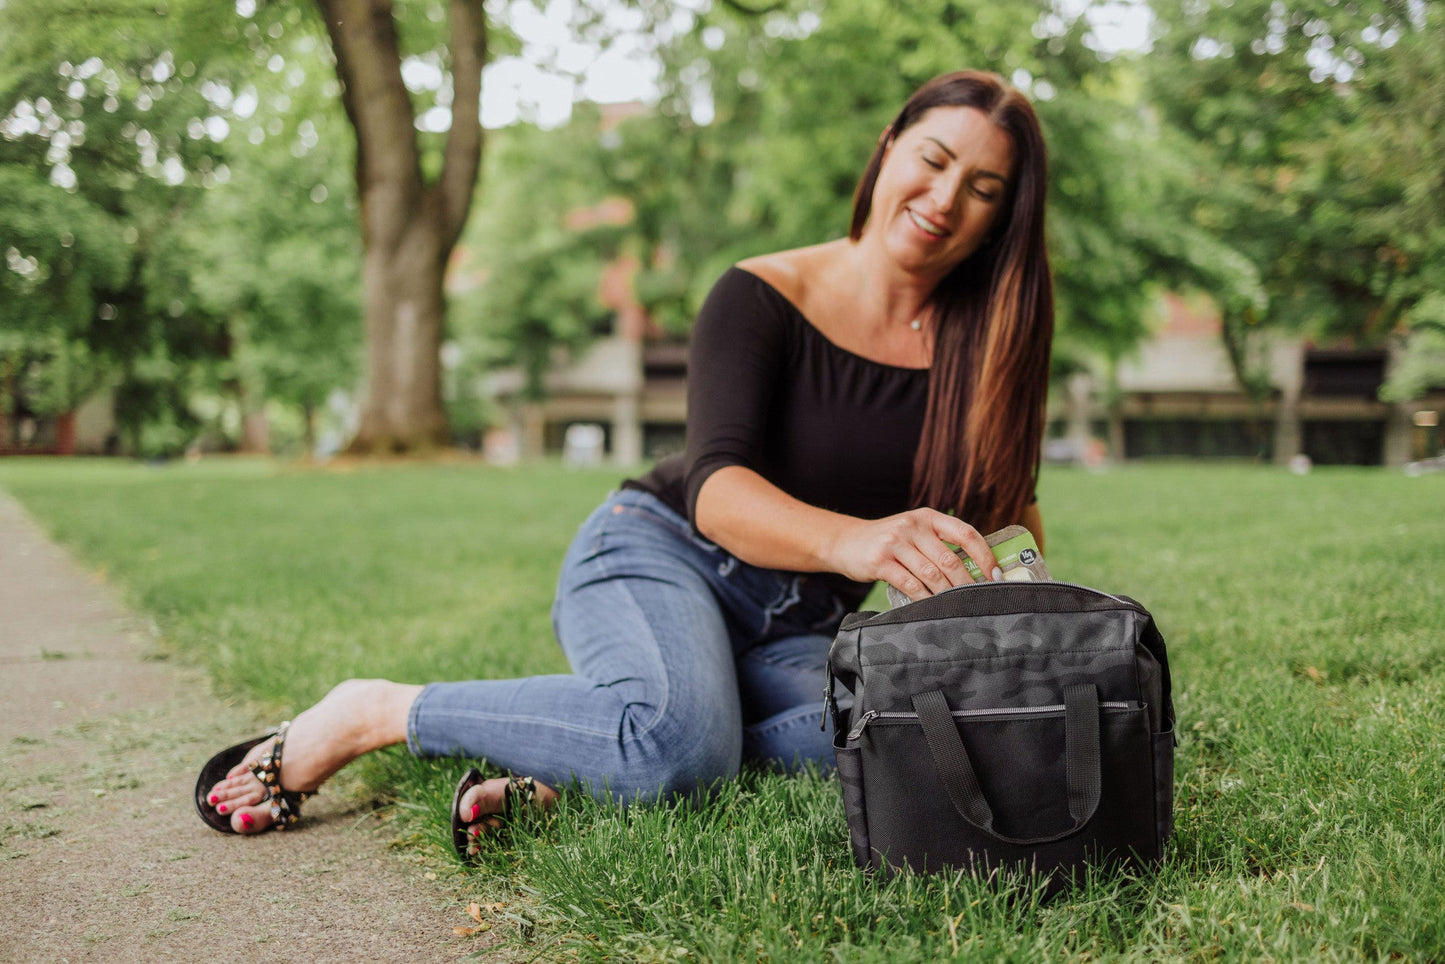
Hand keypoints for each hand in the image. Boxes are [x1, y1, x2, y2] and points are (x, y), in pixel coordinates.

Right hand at [824, 508, 1000, 601]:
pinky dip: (924, 598)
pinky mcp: (880, 561)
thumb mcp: (913, 532)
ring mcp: (895, 543)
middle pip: (949, 558)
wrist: (846, 542)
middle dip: (967, 582)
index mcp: (927, 517)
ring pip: (932, 573)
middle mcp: (912, 526)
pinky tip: (932, 606)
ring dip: (948, 593)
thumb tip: (976, 571)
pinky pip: (910, 584)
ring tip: (958, 605)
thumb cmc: (888, 542)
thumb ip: (938, 544)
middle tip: (979, 598)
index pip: (965, 533)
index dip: (984, 555)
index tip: (997, 574)